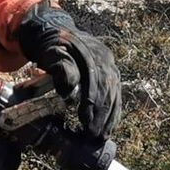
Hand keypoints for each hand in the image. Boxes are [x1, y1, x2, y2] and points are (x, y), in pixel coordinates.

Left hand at [15, 3, 121, 139]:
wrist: (59, 33)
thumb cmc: (53, 47)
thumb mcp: (52, 53)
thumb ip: (60, 67)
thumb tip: (67, 88)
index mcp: (90, 52)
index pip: (94, 80)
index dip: (90, 101)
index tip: (84, 119)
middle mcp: (105, 59)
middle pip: (106, 90)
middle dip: (100, 114)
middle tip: (92, 134)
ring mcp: (111, 67)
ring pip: (114, 95)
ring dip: (108, 118)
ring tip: (100, 136)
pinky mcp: (113, 75)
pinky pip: (117, 96)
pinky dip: (114, 113)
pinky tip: (110, 128)